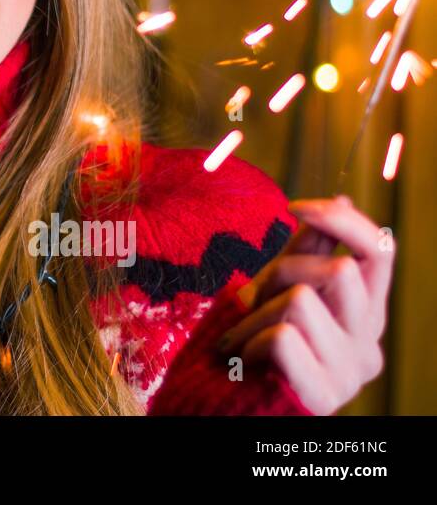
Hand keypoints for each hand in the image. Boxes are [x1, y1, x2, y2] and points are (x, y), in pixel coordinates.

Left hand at [218, 195, 393, 414]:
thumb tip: (341, 200)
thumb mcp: (278, 287)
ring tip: (242, 339)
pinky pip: (282, 338)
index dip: (342, 220)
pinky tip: (246, 361)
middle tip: (253, 303)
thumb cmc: (252, 341)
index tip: (295, 205)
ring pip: (302, 302)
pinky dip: (249, 342)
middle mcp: (369, 345)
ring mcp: (350, 374)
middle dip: (283, 273)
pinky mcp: (323, 395)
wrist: (222, 402)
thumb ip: (309, 250)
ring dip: (256, 314)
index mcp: (365, 314)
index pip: (380, 251)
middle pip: (340, 270)